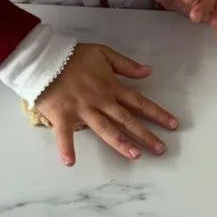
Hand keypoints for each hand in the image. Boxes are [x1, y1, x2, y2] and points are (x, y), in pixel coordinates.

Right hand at [34, 44, 177, 166]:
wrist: (43, 57)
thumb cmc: (73, 55)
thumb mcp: (103, 53)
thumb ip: (126, 64)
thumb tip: (148, 72)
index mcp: (111, 87)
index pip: (139, 102)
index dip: (157, 113)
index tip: (173, 125)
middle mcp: (101, 101)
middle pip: (127, 120)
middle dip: (146, 134)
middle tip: (161, 150)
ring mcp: (82, 110)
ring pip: (105, 129)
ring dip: (120, 143)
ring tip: (136, 155)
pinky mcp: (62, 116)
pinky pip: (64, 135)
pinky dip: (66, 148)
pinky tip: (70, 162)